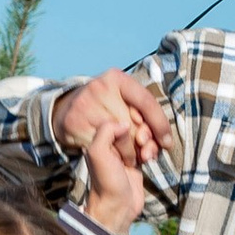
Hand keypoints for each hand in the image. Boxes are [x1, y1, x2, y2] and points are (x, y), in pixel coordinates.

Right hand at [54, 67, 174, 166]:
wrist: (67, 110)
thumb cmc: (106, 107)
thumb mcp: (124, 100)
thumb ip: (145, 114)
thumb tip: (165, 141)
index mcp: (116, 78)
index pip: (146, 101)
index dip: (160, 124)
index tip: (167, 143)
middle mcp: (100, 88)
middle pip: (134, 123)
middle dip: (144, 142)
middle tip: (147, 153)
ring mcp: (85, 105)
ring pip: (120, 138)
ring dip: (130, 152)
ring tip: (132, 156)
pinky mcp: (74, 124)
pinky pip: (104, 146)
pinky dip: (114, 155)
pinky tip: (116, 156)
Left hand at [78, 101, 149, 234]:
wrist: (118, 207)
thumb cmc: (106, 182)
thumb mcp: (98, 153)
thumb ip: (105, 132)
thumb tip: (124, 122)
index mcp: (99, 136)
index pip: (118, 113)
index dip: (131, 116)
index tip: (136, 124)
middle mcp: (112, 140)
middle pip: (134, 122)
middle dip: (142, 130)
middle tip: (141, 142)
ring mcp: (125, 149)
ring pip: (144, 133)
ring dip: (149, 142)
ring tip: (146, 155)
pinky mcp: (137, 158)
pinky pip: (149, 145)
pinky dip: (152, 150)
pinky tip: (149, 159)